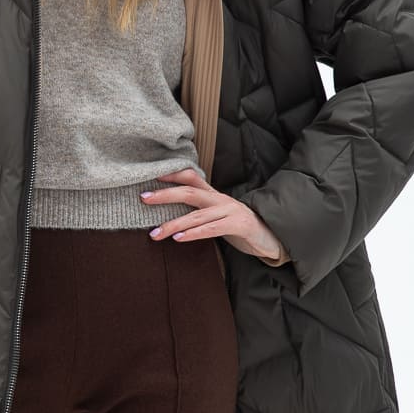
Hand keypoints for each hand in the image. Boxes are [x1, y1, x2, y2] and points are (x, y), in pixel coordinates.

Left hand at [140, 169, 288, 261]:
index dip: (172, 174)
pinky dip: (194, 233)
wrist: (269, 236)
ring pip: (196, 215)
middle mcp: (220, 198)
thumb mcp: (216, 214)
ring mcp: (230, 210)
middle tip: (143, 197)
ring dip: (173, 224)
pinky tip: (178, 239)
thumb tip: (167, 211)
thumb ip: (197, 210)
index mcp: (213, 194)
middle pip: (189, 191)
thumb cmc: (237, 226)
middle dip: (165, 194)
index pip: (191, 177)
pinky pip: (211, 229)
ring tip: (154, 233)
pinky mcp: (238, 225)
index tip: (151, 175)